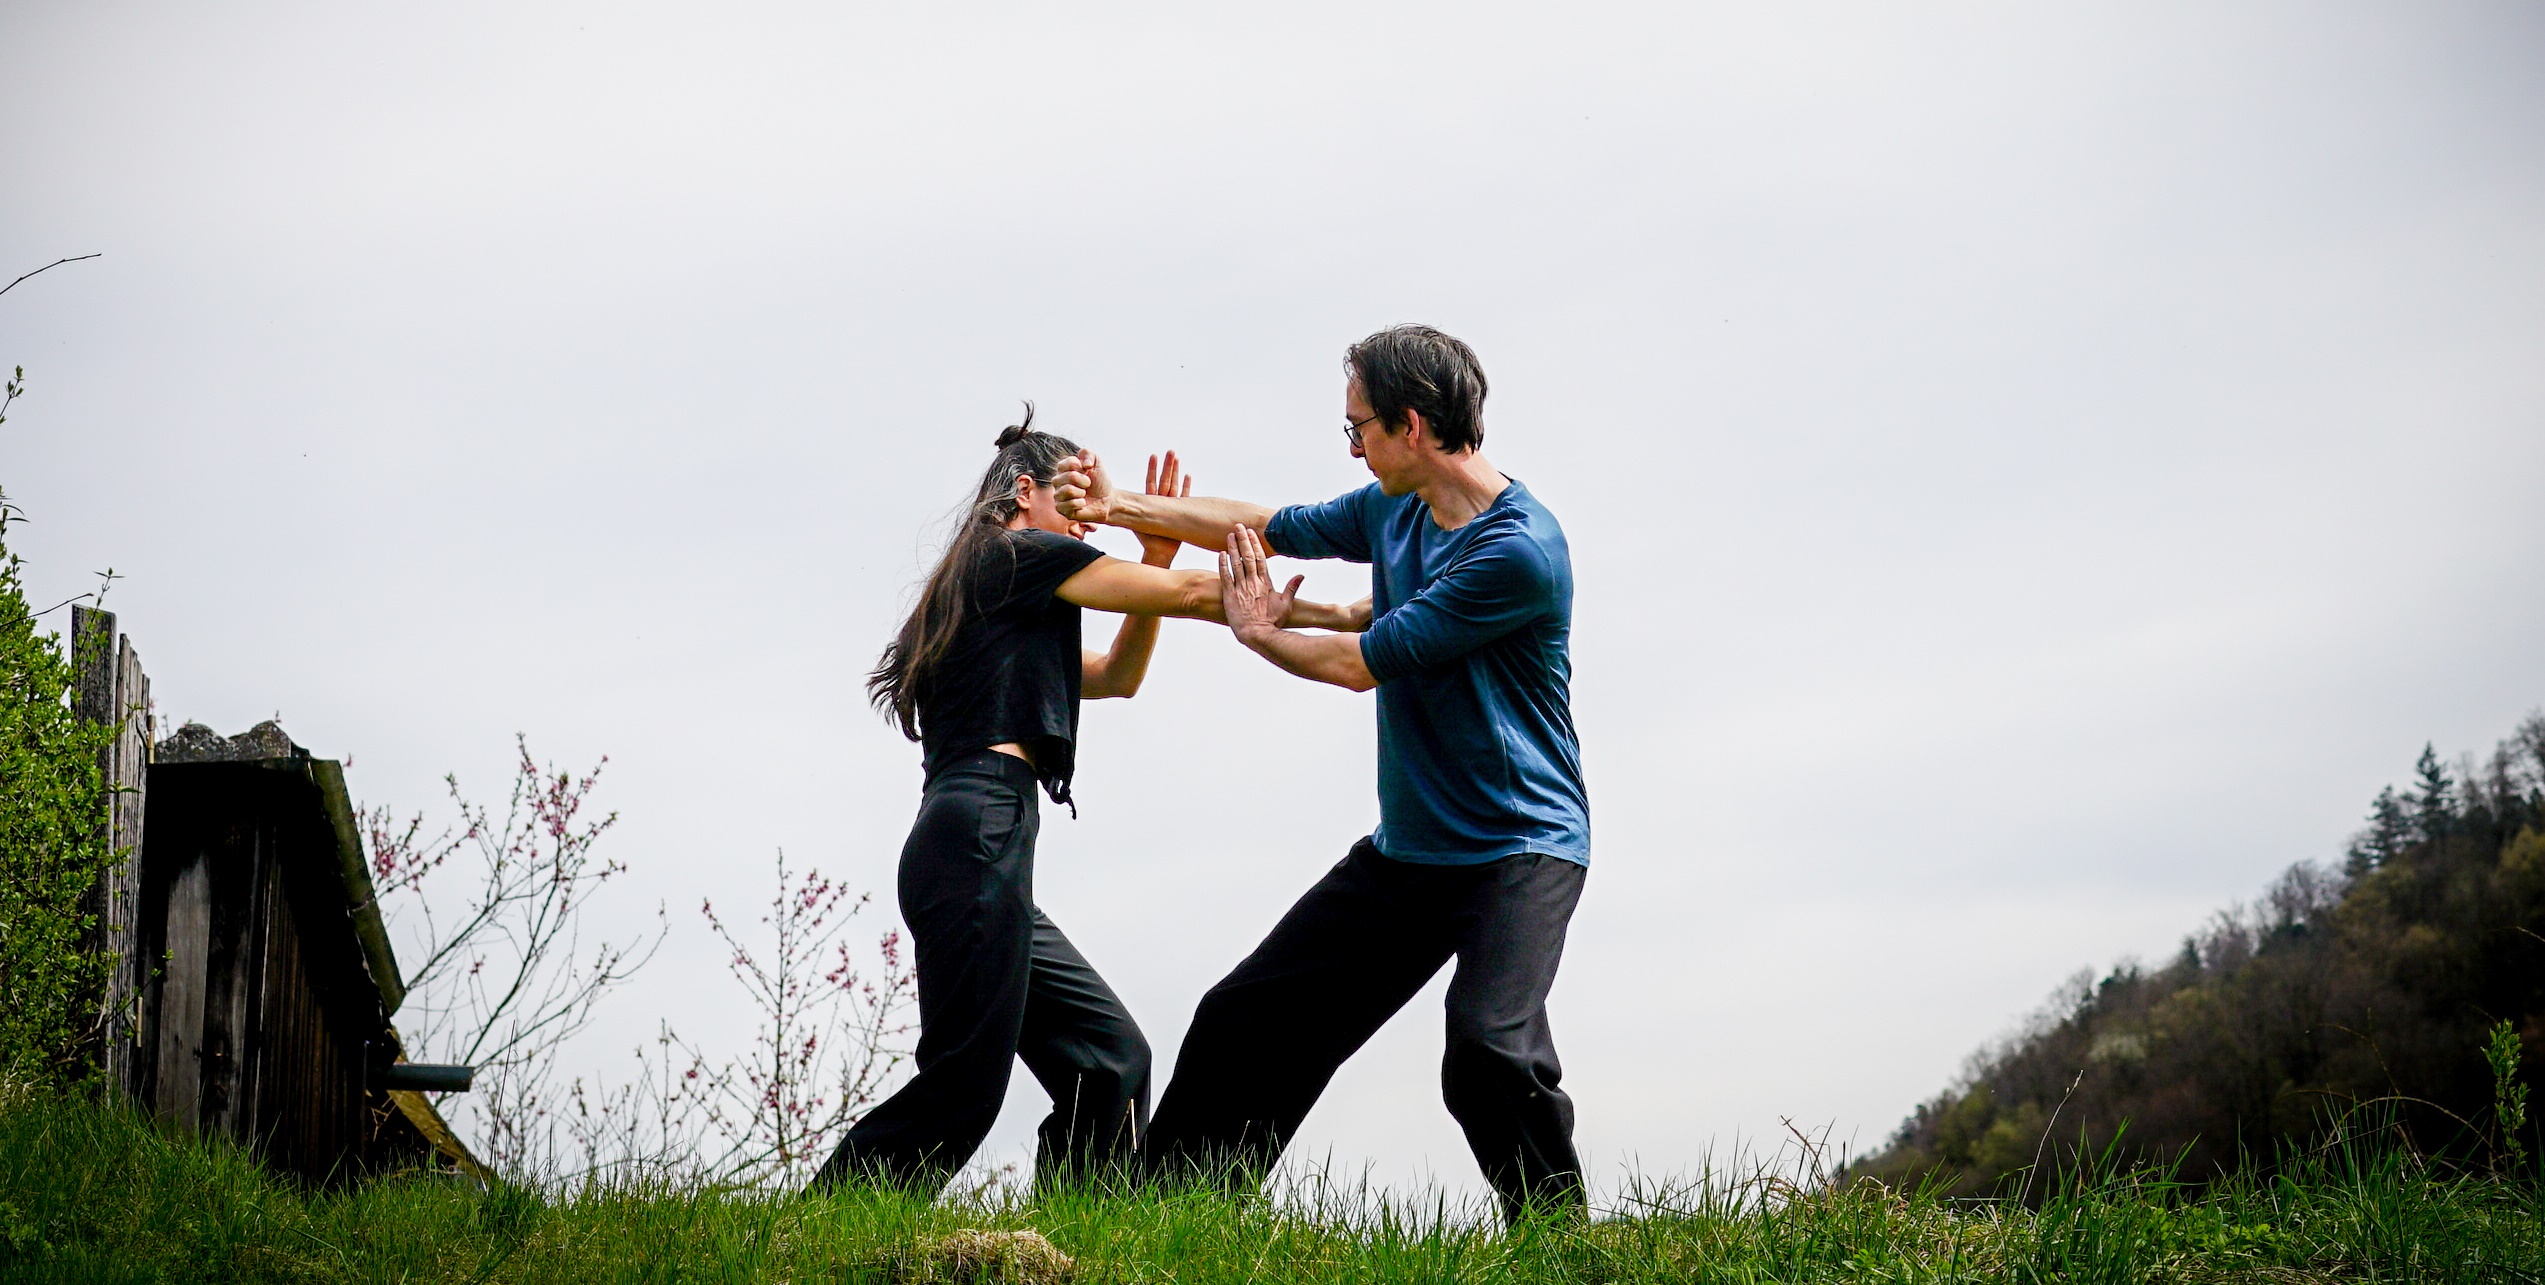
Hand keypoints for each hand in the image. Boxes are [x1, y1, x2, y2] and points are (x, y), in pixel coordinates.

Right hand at [1053, 452, 1115, 525]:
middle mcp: (1057, 482)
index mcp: (1062, 470)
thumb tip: (1084, 464)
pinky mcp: (1061, 509)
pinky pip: (1069, 504)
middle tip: (1088, 484)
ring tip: (1084, 494)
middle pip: (1069, 476)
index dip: (1079, 467)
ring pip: (1068, 490)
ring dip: (1082, 492)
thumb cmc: (1099, 481)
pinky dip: (1080, 503)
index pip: (1063, 464)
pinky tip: (1082, 503)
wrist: (1107, 499)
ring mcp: (1058, 496)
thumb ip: (1088, 454)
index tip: (1086, 470)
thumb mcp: (1096, 462)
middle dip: (1084, 480)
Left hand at [1135, 452, 1191, 564]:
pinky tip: (1188, 476)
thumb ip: (1124, 516)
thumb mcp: (1134, 526)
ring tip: (1177, 458)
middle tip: (1170, 451)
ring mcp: (1171, 506)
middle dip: (1168, 466)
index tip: (1153, 455)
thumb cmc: (1146, 542)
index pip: (1151, 483)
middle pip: (1165, 480)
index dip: (1152, 470)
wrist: (1159, 552)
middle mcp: (1160, 502)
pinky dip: (1186, 487)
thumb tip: (1106, 510)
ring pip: (1174, 486)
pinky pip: (1184, 497)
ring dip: (1176, 472)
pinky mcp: (1179, 513)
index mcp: (1149, 504)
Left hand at [1219, 524, 1301, 644]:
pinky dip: (1223, 564)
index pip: (1260, 558)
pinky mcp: (1229, 596)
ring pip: (1235, 563)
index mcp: (1265, 583)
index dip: (1255, 544)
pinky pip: (1225, 576)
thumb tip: (1301, 575)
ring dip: (1232, 547)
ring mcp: (1240, 588)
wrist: (1258, 635)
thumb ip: (1291, 588)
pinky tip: (1221, 553)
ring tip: (1230, 534)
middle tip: (1238, 526)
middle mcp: (1252, 582)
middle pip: (1247, 556)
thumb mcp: (1285, 605)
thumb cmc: (1272, 622)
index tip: (1251, 532)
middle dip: (1243, 539)